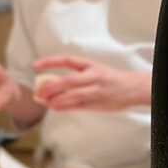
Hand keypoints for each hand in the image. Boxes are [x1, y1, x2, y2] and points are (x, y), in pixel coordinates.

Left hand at [33, 55, 151, 111]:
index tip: (35, 66)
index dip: (50, 62)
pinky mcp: (98, 103)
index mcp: (91, 65)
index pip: (67, 60)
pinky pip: (78, 106)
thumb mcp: (94, 70)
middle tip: (39, 92)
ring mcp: (96, 91)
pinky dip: (65, 107)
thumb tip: (53, 83)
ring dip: (56, 99)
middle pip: (68, 81)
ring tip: (46, 102)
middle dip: (51, 87)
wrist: (131, 88)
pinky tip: (56, 108)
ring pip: (72, 95)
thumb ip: (77, 75)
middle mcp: (93, 76)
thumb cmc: (110, 79)